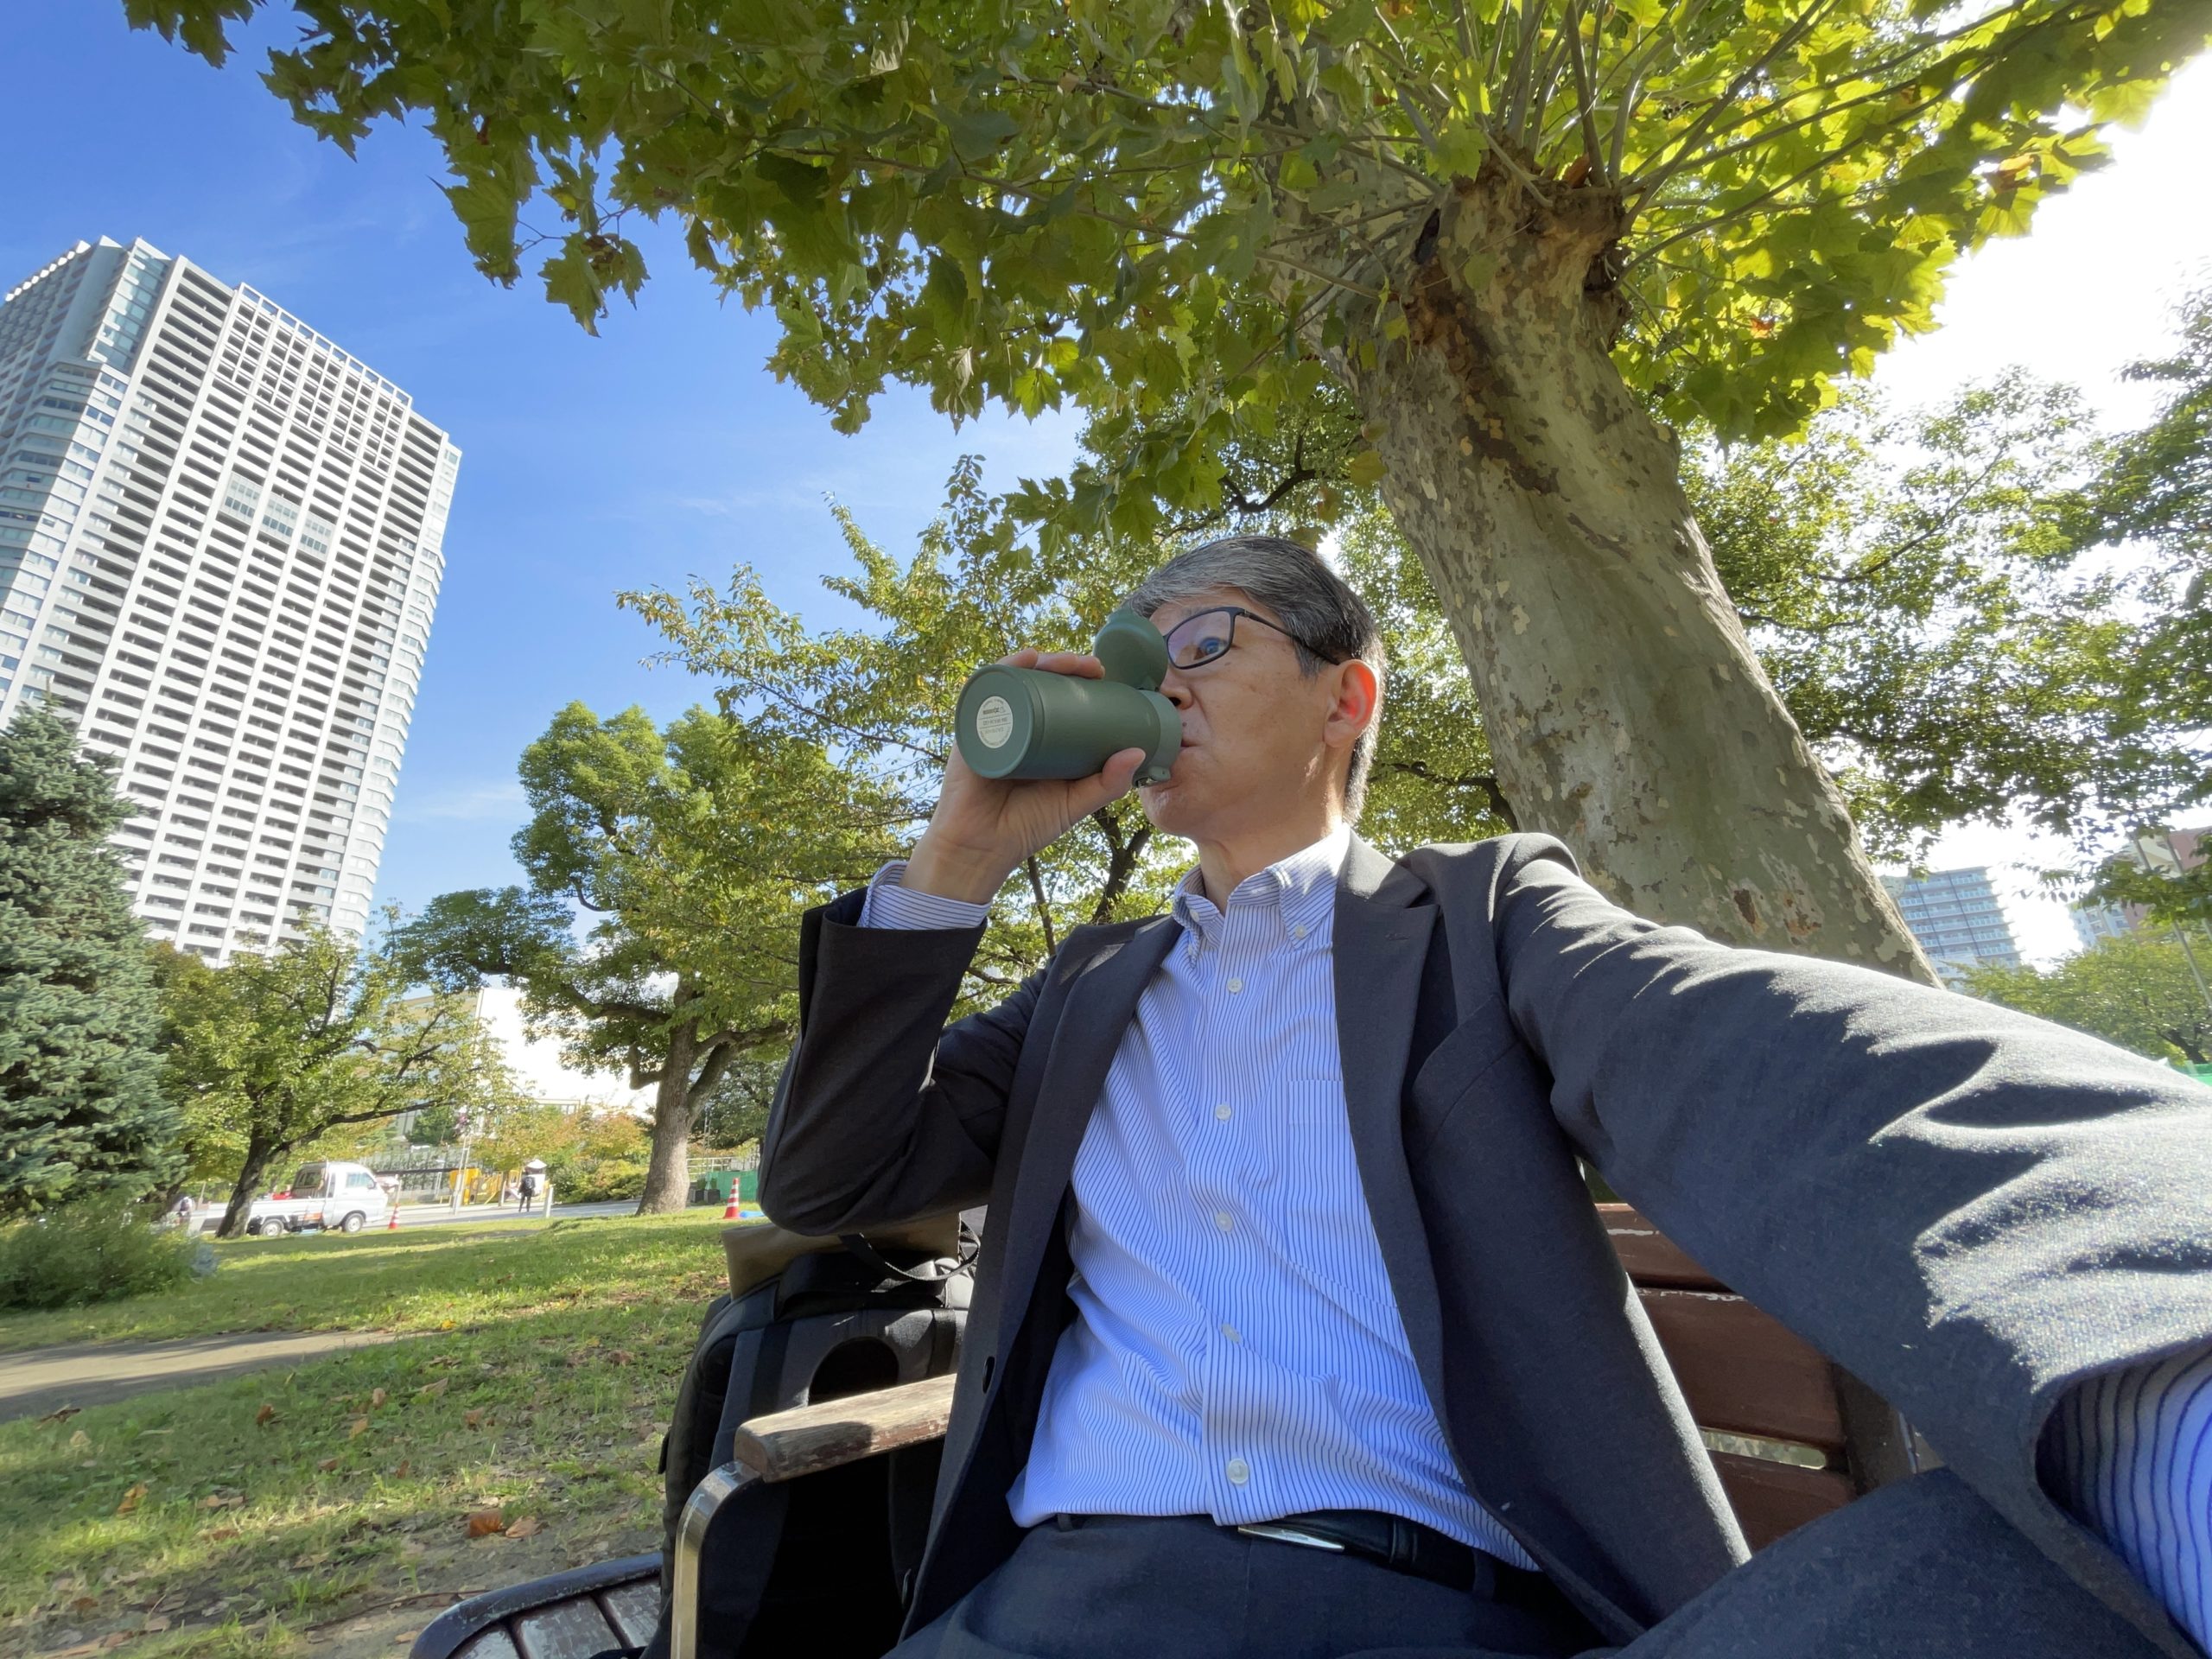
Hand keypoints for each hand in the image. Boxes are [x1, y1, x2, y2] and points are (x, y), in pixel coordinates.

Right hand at [904, 649, 1147, 904]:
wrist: (980, 849)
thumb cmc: (1026, 826)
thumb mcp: (1075, 803)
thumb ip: (1108, 783)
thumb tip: (1139, 751)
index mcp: (1040, 738)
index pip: (1058, 698)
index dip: (1080, 680)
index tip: (1106, 674)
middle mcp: (1016, 726)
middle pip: (1038, 683)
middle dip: (1065, 664)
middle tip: (1093, 667)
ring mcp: (993, 726)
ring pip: (1015, 682)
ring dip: (1039, 662)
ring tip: (1062, 661)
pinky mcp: (972, 731)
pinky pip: (983, 694)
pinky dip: (1002, 672)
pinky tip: (1023, 661)